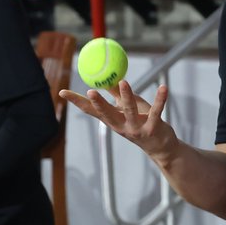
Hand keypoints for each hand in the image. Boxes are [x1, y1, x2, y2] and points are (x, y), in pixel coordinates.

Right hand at [59, 80, 176, 160]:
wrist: (161, 147)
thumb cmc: (142, 123)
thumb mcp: (127, 109)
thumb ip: (117, 94)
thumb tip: (107, 76)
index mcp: (112, 120)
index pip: (90, 111)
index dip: (76, 102)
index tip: (62, 91)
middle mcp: (120, 126)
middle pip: (106, 114)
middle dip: (98, 103)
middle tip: (90, 92)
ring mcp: (136, 129)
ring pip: (130, 111)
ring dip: (127, 96)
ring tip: (124, 82)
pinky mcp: (153, 129)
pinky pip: (157, 112)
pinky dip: (160, 99)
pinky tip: (163, 88)